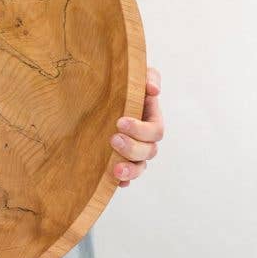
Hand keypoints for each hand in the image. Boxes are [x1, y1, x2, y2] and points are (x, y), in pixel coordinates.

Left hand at [110, 65, 163, 187]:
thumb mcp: (137, 75)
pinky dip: (122, 182)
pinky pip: (125, 178)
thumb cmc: (124, 84)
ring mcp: (133, 152)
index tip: (120, 122)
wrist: (101, 92)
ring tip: (115, 170)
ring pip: (139, 168)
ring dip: (130, 171)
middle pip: (148, 152)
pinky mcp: (119, 160)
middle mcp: (145, 139)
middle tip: (113, 139)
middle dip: (132, 149)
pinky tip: (115, 182)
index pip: (155, 131)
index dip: (141, 130)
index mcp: (151, 119)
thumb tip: (153, 90)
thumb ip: (149, 77)